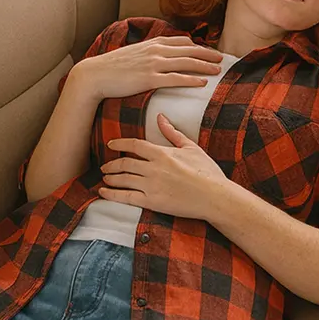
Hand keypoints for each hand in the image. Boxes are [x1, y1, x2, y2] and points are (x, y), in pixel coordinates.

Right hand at [72, 35, 223, 101]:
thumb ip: (149, 52)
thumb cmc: (113, 66)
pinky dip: (191, 80)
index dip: (198, 46)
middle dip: (208, 54)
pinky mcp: (148, 79)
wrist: (95, 74)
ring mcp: (152, 64)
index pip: (182, 41)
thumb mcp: (134, 53)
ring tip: (218, 71)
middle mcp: (155, 51)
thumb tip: (160, 55)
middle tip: (222, 59)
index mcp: (152, 43)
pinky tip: (202, 83)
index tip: (210, 51)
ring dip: (204, 66)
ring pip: (186, 63)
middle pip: (189, 50)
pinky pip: (175, 78)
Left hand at [99, 113, 230, 220]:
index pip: (135, 145)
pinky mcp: (152, 202)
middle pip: (125, 163)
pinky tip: (103, 192)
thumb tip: (160, 117)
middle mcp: (153, 168)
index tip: (111, 144)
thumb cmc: (207, 172)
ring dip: (110, 178)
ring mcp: (151, 186)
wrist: (215, 197)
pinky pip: (126, 198)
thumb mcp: (191, 147)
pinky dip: (112, 194)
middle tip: (104, 165)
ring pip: (123, 179)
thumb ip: (172, 133)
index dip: (120, 143)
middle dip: (111, 164)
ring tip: (104, 177)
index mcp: (162, 153)